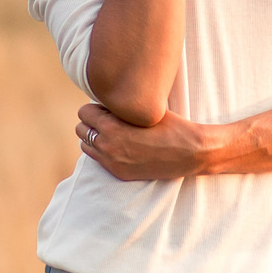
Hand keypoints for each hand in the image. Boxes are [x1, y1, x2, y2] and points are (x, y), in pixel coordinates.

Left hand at [78, 103, 215, 179]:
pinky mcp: (119, 173)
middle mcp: (107, 147)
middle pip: (81, 130)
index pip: (84, 112)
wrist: (190, 152)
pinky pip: (98, 160)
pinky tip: (122, 146)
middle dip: (92, 122)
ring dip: (95, 138)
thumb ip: (121, 106)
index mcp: (112, 128)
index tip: (108, 107)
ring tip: (114, 133)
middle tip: (109, 119)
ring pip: (86, 146)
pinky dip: (105, 151)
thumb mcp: (144, 109)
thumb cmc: (171, 125)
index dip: (96, 107)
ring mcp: (112, 162)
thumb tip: (106, 99)